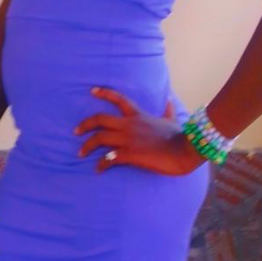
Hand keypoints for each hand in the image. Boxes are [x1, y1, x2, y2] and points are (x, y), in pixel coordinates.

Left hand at [74, 87, 208, 175]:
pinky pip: (109, 158)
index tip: (91, 91)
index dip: (104, 93)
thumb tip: (169, 101)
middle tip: (76, 132)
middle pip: (100, 119)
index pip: (118, 99)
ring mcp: (129, 139)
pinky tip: (98, 169)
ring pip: (99, 138)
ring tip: (81, 153)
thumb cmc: (179, 137)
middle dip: (84, 125)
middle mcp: (130, 125)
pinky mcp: (131, 154)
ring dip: (87, 146)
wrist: (186, 150)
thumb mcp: (172, 120)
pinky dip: (101, 164)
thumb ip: (167, 111)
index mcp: (138, 116)